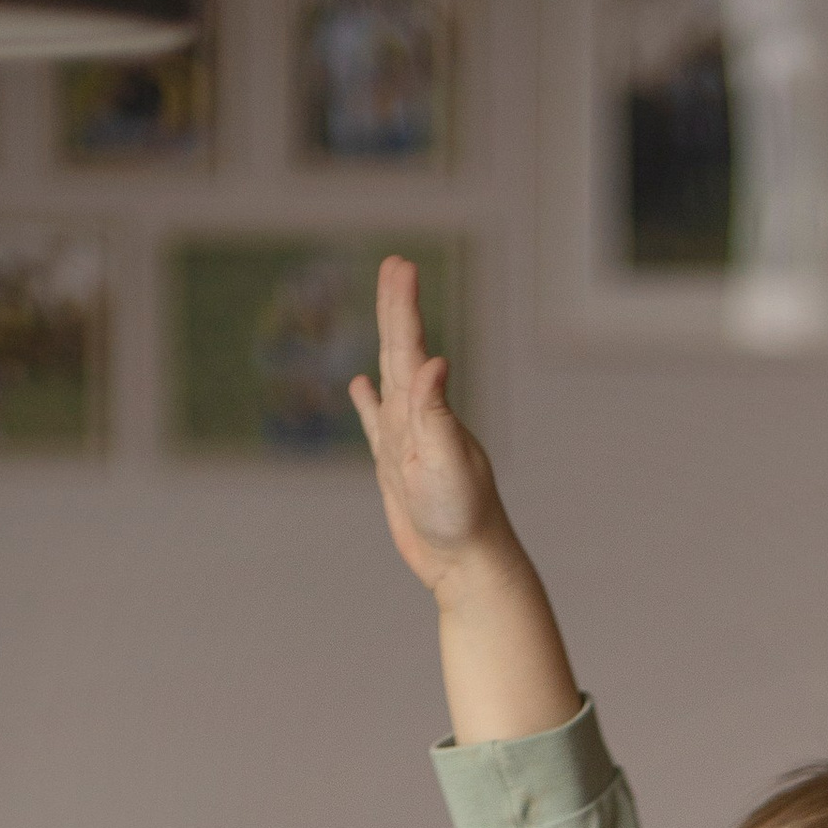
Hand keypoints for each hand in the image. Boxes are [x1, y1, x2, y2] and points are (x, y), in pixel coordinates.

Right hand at [350, 251, 507, 590]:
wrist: (465, 562)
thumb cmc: (462, 517)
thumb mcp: (447, 462)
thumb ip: (437, 413)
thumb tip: (434, 362)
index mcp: (428, 411)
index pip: (411, 347)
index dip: (403, 306)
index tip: (400, 265)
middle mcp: (417, 418)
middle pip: (401, 351)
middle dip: (396, 308)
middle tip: (395, 265)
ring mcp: (405, 439)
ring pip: (390, 378)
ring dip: (387, 342)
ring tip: (386, 308)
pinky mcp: (395, 466)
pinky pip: (376, 423)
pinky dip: (367, 402)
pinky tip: (362, 386)